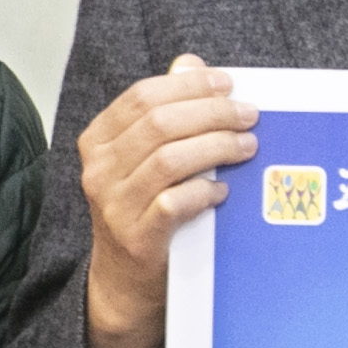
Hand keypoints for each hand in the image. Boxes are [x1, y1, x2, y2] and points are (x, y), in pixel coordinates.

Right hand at [76, 55, 261, 347]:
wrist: (123, 283)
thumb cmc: (141, 211)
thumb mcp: (145, 158)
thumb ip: (165, 112)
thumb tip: (190, 64)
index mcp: (99, 141)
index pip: (143, 96)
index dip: (189, 86)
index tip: (227, 84)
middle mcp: (100, 170)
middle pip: (160, 123)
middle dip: (212, 112)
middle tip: (248, 115)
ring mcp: (114, 205)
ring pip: (170, 159)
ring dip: (217, 147)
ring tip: (247, 146)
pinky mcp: (137, 237)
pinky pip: (174, 203)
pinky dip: (204, 191)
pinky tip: (224, 189)